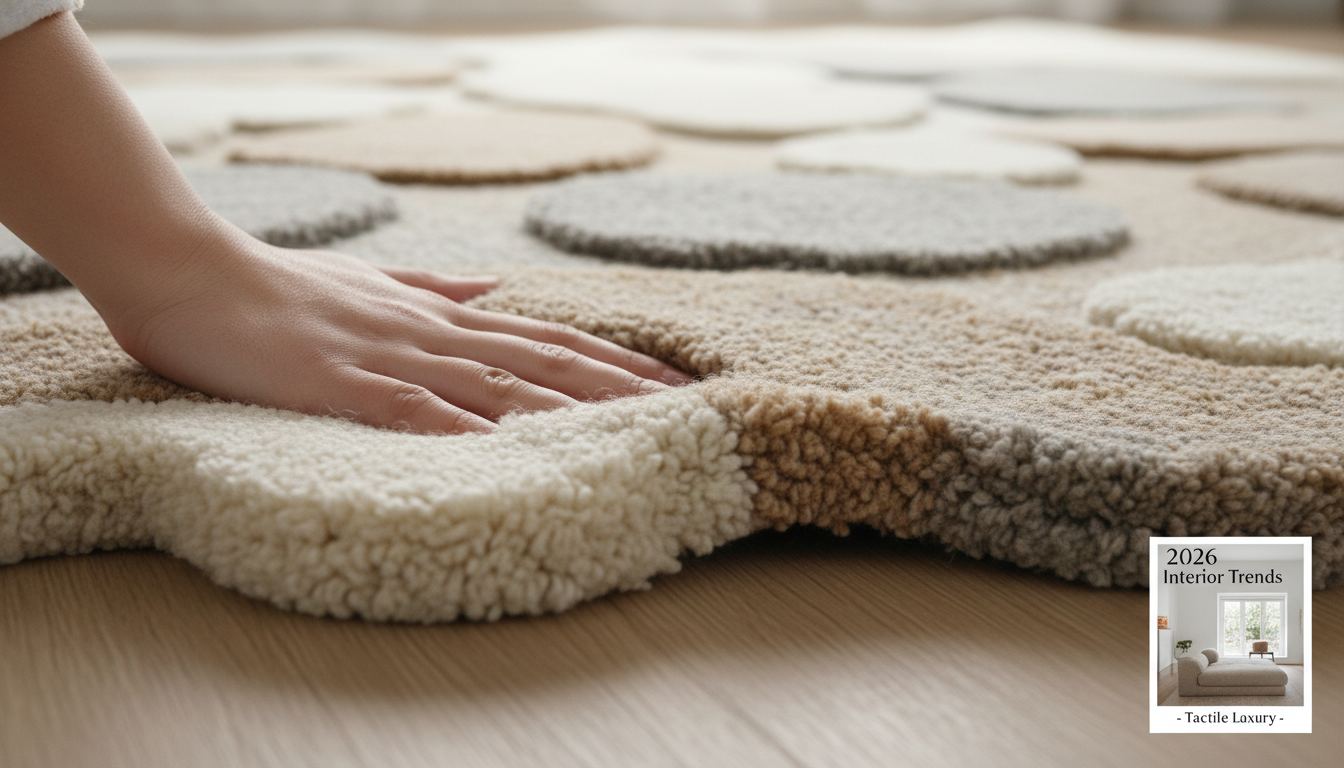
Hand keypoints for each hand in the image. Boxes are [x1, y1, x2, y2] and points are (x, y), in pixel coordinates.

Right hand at [109, 237, 691, 433]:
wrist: (191, 272)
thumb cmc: (281, 285)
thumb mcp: (374, 283)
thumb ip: (437, 288)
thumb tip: (494, 287)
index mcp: (441, 316)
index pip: (549, 339)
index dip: (615, 360)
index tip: (673, 380)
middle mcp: (432, 333)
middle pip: (545, 361)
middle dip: (620, 386)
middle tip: (688, 407)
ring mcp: (391, 357)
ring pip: (499, 383)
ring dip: (570, 407)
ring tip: (635, 427)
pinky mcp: (343, 384)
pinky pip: (416, 410)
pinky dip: (466, 431)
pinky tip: (512, 451)